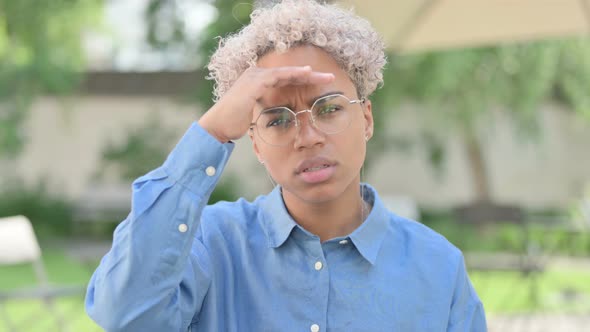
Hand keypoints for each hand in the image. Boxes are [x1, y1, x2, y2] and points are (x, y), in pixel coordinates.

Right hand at [198, 66, 334, 142]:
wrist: (218, 125)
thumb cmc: (236, 122)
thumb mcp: (258, 114)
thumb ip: (270, 110)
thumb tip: (284, 117)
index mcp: (258, 80)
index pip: (286, 78)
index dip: (305, 80)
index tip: (323, 84)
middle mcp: (256, 74)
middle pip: (289, 72)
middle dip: (311, 75)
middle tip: (331, 77)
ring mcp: (254, 76)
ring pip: (286, 72)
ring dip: (307, 74)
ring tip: (324, 76)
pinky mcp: (254, 82)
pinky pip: (278, 76)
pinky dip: (293, 74)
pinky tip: (306, 74)